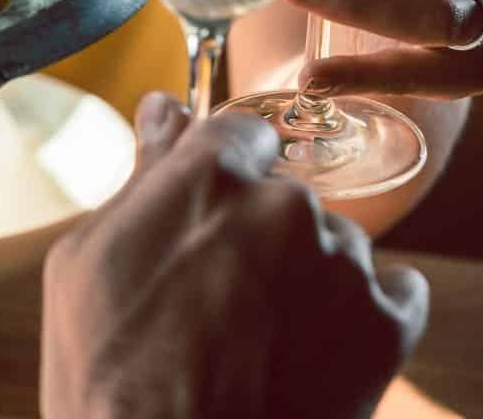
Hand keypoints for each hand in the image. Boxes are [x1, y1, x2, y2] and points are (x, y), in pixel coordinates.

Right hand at [42, 94, 426, 418]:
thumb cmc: (108, 373)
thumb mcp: (87, 262)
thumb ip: (141, 175)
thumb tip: (164, 110)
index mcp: (207, 175)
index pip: (235, 133)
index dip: (218, 175)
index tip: (204, 213)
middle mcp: (286, 204)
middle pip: (282, 195)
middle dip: (257, 235)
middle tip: (214, 302)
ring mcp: (344, 266)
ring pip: (334, 245)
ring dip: (308, 276)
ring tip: (259, 342)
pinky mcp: (388, 328)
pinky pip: (395, 291)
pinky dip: (362, 313)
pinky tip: (313, 350)